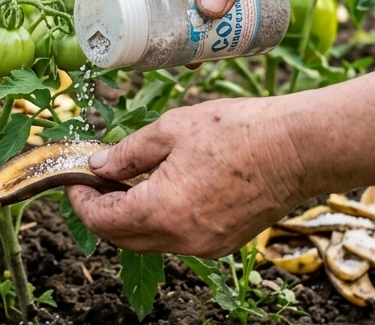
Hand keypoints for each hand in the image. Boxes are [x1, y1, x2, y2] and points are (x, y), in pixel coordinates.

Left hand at [66, 98, 312, 257]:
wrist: (299, 148)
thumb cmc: (238, 131)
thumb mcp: (170, 129)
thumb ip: (127, 152)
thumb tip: (98, 166)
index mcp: (162, 211)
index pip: (102, 220)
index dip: (80, 199)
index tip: (75, 178)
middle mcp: (181, 239)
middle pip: (121, 238)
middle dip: (101, 211)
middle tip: (95, 179)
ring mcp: (205, 245)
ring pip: (149, 241)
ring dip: (129, 216)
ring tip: (126, 180)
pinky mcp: (224, 243)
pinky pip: (176, 239)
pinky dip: (158, 219)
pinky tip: (160, 189)